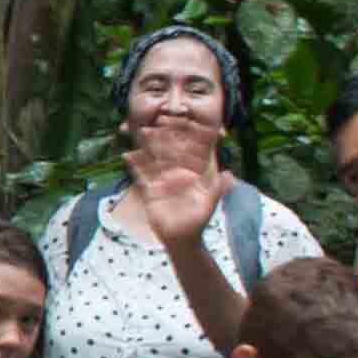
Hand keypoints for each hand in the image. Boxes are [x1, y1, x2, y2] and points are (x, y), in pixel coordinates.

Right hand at [125, 119, 225, 251]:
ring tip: (143, 131)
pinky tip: (127, 155)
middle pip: (172, 151)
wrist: (181, 238)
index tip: (188, 121)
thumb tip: (230, 175)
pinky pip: (141, 175)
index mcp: (193, 173)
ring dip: (149, 146)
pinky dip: (135, 165)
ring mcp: (163, 180)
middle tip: (162, 119)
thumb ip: (219, 189)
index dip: (191, 137)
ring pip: (156, 159)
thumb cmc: (198, 221)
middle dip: (168, 136)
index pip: (192, 152)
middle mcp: (178, 173)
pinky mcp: (150, 189)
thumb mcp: (209, 204)